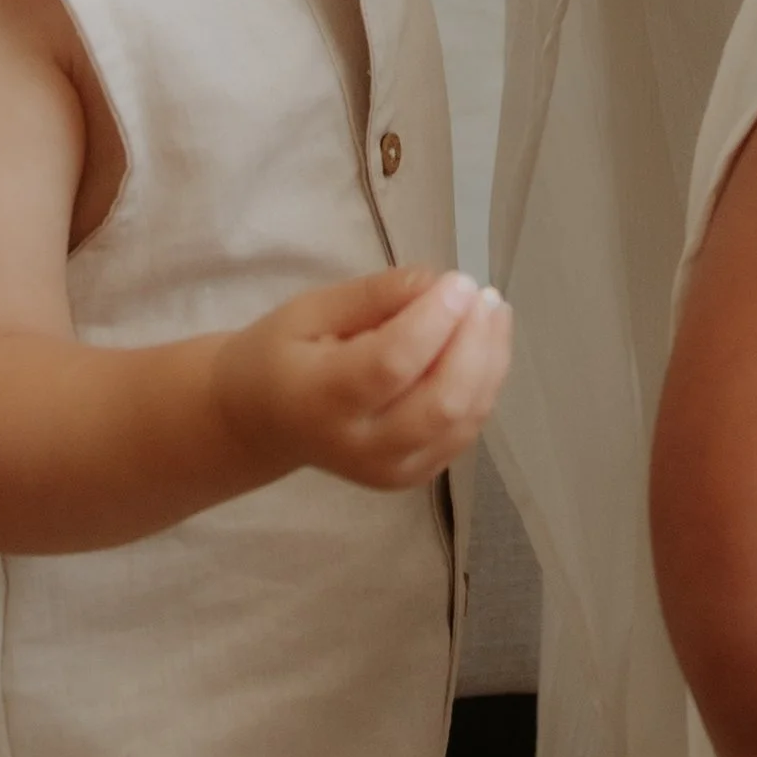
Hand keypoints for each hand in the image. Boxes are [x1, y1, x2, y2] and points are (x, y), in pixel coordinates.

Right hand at [217, 264, 511, 492]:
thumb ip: (373, 296)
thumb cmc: (281, 356)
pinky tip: (484, 347)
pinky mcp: (413, 476)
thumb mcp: (310, 310)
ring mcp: (390, 469)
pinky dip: (484, 386)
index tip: (460, 280)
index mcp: (320, 399)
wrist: (263, 422)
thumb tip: (436, 282)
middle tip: (483, 295)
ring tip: (493, 313)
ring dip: (490, 362)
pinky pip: (465, 432)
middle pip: (440, 402)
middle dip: (474, 343)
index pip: (391, 364)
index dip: (435, 321)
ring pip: (463, 419)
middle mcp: (359, 446)